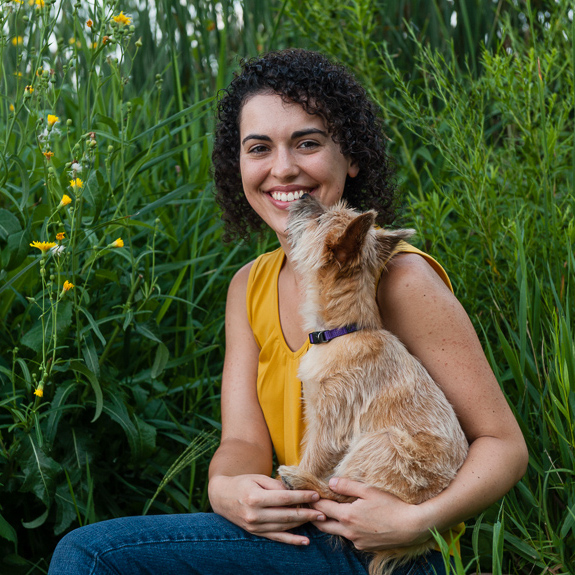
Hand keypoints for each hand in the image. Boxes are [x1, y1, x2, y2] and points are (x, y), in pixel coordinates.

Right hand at [208, 474, 325, 544]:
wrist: (222, 497)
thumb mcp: (258, 478)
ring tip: (317, 520)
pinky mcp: (256, 533)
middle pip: (286, 515)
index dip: (301, 497)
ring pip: (283, 527)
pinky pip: (276, 537)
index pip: (283, 498)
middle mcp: (255, 514)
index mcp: (255, 498)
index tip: (315, 495)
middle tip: (323, 511)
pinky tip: (305, 541)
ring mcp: (255, 526)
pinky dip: (291, 540)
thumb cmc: (242, 483)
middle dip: (306, 513)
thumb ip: (276, 485)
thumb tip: (294, 491)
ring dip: (302, 525)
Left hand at [310, 477, 431, 551]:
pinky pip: (350, 538)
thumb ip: (347, 486)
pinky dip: (345, 529)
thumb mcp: (368, 490)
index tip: (306, 495)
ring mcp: (356, 541)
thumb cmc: (391, 506)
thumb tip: (330, 482)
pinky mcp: (365, 547)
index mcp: (347, 516)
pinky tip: (350, 522)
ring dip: (330, 523)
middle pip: (324, 524)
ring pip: (337, 532)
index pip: (323, 507)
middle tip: (308, 507)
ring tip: (326, 513)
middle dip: (314, 516)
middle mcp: (348, 531)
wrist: (410, 527)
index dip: (313, 500)